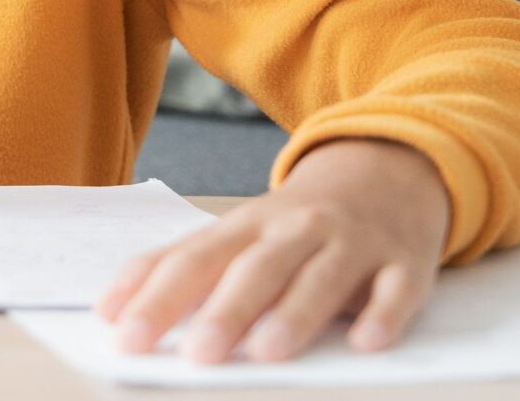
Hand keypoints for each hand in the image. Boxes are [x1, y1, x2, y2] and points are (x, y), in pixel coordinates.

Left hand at [94, 137, 450, 363]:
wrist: (388, 166)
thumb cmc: (298, 219)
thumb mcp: (242, 231)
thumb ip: (189, 265)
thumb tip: (114, 310)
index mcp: (246, 225)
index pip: (193, 259)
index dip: (157, 295)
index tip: (125, 335)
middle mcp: (296, 229)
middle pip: (255, 268)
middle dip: (224, 310)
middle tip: (197, 353)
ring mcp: (352, 242)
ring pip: (320, 277)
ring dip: (293, 314)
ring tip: (265, 352)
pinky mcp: (405, 260)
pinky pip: (396, 288)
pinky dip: (383, 314)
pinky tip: (366, 341)